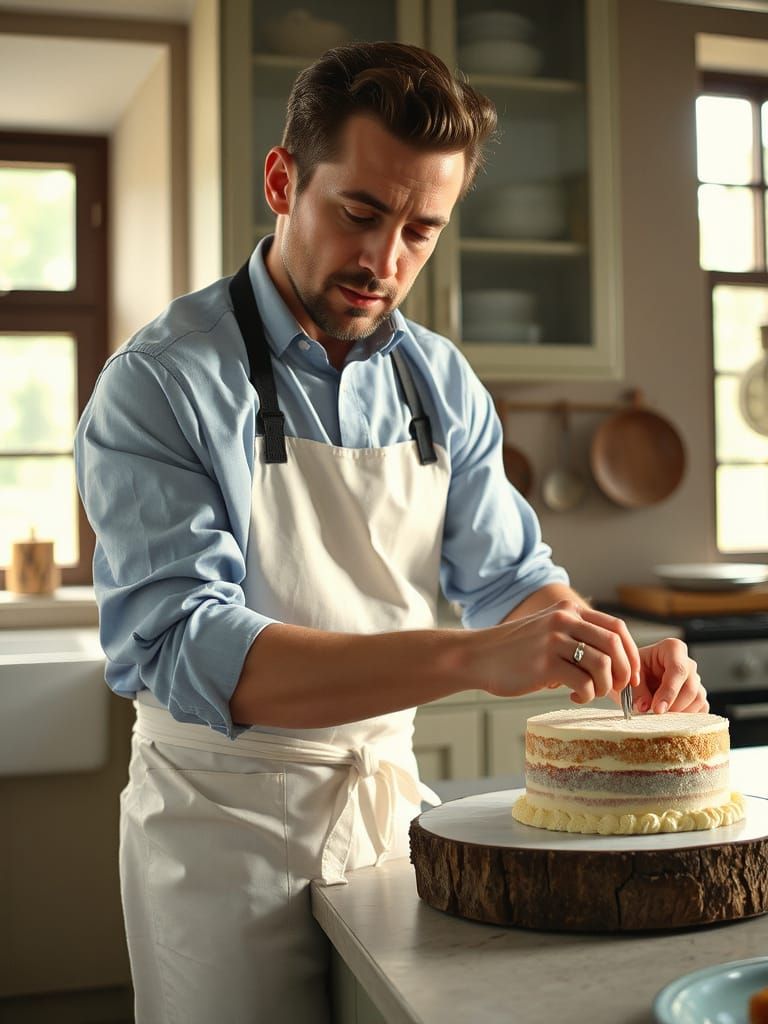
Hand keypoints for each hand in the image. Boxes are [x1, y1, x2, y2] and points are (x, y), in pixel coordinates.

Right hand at [479, 599, 640, 703]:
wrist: (478, 656)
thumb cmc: (515, 650)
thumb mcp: (547, 630)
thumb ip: (576, 635)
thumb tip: (614, 661)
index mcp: (568, 610)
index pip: (616, 627)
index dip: (631, 653)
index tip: (632, 674)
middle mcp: (564, 620)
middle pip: (615, 645)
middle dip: (624, 672)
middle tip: (618, 689)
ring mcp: (554, 641)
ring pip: (603, 665)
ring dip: (606, 686)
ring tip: (593, 692)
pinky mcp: (545, 664)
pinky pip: (584, 682)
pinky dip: (587, 694)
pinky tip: (575, 695)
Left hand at [632, 638, 707, 712]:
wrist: (637, 676)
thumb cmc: (634, 671)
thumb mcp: (630, 675)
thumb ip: (637, 690)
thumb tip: (645, 706)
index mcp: (672, 648)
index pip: (678, 670)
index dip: (669, 692)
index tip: (657, 708)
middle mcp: (688, 662)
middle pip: (691, 687)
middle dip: (674, 706)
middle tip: (656, 715)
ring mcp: (695, 679)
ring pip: (698, 699)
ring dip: (680, 713)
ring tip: (660, 716)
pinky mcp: (698, 694)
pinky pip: (701, 708)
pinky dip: (688, 717)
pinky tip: (670, 718)